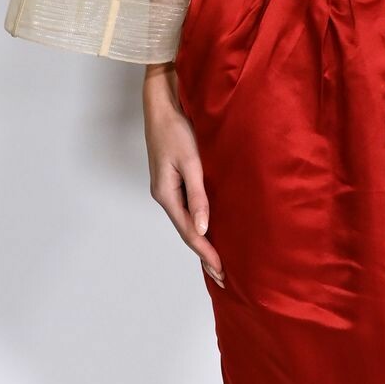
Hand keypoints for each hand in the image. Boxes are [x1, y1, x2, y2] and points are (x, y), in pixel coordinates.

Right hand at [143, 64, 224, 285]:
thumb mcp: (191, 162)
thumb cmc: (177, 130)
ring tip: (216, 262)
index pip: (189, 233)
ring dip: (201, 243)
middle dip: (204, 255)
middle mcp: (164, 196)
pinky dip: (198, 226)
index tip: (221, 271)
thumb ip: (197, 196)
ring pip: (186, 223)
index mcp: (166, 194)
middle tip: (222, 277)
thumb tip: (202, 229)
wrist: (163, 106)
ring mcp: (168, 189)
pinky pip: (187, 210)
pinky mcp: (173, 181)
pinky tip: (208, 232)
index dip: (206, 253)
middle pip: (186, 232)